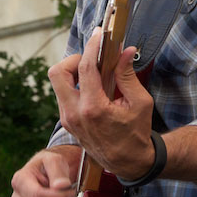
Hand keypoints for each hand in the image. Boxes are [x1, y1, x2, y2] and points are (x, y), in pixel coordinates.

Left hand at [49, 29, 154, 180]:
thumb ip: (128, 75)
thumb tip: (124, 51)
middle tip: (91, 59)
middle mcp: (74, 114)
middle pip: (57, 73)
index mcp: (93, 108)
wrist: (128, 162)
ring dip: (72, 71)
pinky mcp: (67, 122)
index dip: (92, 46)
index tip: (99, 34)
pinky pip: (63, 95)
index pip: (85, 68)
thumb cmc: (136, 133)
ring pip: (57, 83)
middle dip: (72, 59)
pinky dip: (74, 84)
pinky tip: (92, 84)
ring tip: (94, 71)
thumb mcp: (140, 102)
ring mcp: (68, 119)